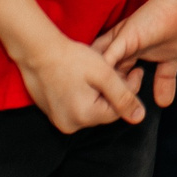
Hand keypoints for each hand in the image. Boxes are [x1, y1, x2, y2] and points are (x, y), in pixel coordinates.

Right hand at [13, 29, 147, 131]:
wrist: (37, 51)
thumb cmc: (71, 59)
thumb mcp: (104, 74)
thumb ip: (123, 96)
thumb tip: (139, 117)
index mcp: (85, 116)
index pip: (119, 109)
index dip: (130, 89)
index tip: (136, 70)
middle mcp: (71, 125)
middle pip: (104, 111)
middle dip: (114, 92)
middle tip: (117, 69)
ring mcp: (59, 121)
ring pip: (91, 110)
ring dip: (99, 94)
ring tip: (99, 73)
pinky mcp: (52, 114)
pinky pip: (77, 108)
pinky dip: (84, 96)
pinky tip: (83, 79)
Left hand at [93, 0, 176, 109]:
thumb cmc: (175, 28)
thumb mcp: (169, 61)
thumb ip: (164, 80)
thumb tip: (164, 103)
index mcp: (127, 54)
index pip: (111, 76)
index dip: (109, 92)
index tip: (108, 109)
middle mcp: (118, 49)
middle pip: (101, 74)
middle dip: (98, 92)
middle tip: (94, 111)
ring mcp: (119, 44)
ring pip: (101, 68)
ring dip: (98, 85)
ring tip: (91, 104)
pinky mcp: (123, 38)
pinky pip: (108, 57)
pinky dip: (102, 72)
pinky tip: (98, 87)